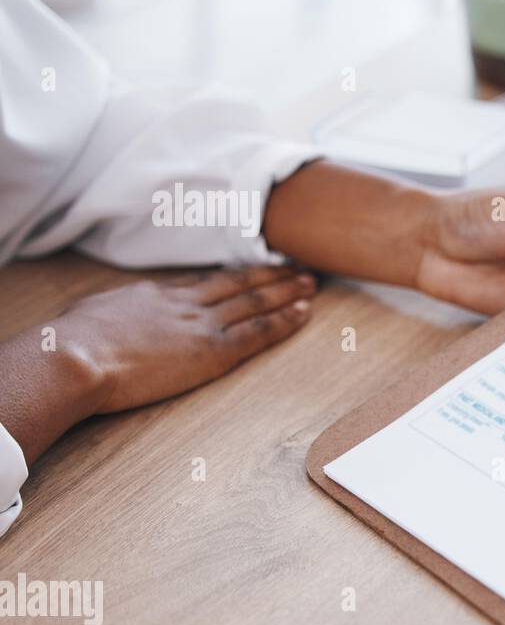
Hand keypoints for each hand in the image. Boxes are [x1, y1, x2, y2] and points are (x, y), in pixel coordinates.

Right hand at [0, 266, 315, 464]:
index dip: (234, 276)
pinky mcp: (212, 351)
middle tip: (298, 269)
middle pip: (237, 284)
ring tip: (310, 285)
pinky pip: (257, 332)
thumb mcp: (96, 315)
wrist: (78, 356)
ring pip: (254, 303)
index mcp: (156, 295)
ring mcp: (201, 325)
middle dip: (271, 277)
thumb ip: (118, 314)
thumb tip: (116, 318)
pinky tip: (303, 314)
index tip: (254, 271)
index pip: (205, 282)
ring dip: (286, 293)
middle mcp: (185, 304)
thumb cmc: (73, 343)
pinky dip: (283, 321)